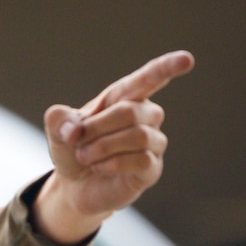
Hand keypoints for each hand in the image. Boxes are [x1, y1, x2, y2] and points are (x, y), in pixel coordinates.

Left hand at [33, 50, 193, 245]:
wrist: (74, 185)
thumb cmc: (73, 149)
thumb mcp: (59, 131)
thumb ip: (60, 120)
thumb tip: (73, 129)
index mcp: (124, 97)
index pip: (149, 78)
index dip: (168, 67)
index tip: (187, 60)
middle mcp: (145, 116)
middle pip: (131, 111)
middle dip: (97, 127)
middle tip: (76, 141)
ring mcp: (152, 143)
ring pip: (138, 136)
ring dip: (103, 147)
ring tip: (85, 156)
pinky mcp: (152, 169)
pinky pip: (142, 160)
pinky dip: (113, 164)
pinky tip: (100, 168)